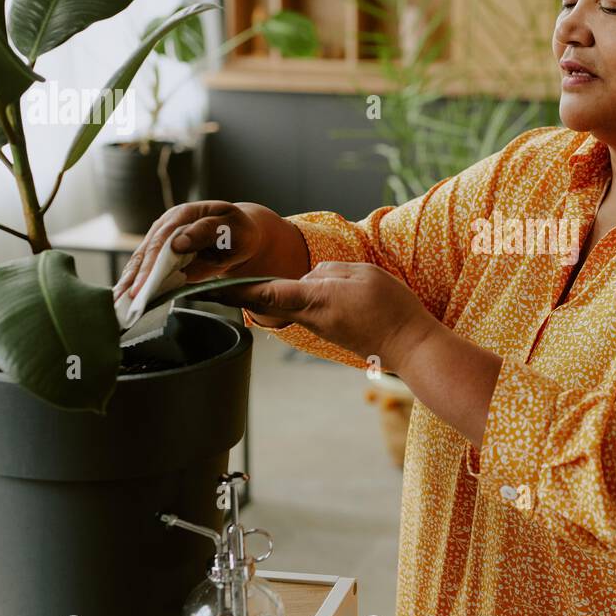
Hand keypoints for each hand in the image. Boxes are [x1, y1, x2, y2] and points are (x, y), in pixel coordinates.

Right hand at [113, 201, 307, 301]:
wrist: (239, 235)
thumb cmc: (237, 231)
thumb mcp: (231, 229)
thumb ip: (207, 232)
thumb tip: (178, 243)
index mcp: (183, 214)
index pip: (162, 239)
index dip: (152, 262)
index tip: (144, 283)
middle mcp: (166, 225)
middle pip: (146, 251)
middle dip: (135, 277)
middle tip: (127, 299)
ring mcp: (161, 240)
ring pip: (140, 261)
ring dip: (129, 282)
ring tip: (118, 303)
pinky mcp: (162, 255)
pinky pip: (146, 269)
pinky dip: (136, 284)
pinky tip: (126, 300)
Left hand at [214, 261, 439, 374]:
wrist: (409, 345)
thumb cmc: (391, 308)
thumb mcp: (363, 273)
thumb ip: (330, 271)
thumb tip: (310, 276)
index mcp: (316, 299)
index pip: (266, 293)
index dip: (233, 290)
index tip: (206, 288)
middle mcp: (311, 317)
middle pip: (267, 303)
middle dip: (237, 294)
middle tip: (208, 286)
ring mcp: (319, 327)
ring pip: (289, 304)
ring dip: (268, 295)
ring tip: (243, 285)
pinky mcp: (329, 331)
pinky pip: (306, 310)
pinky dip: (293, 301)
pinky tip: (295, 292)